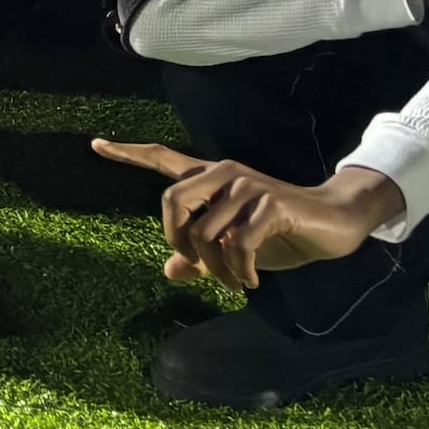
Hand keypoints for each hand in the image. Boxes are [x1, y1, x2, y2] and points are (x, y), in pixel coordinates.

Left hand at [90, 141, 396, 290]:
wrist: (333, 224)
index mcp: (211, 179)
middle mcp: (223, 174)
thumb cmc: (281, 233)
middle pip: (171, 201)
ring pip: (204, 234)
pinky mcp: (268, 203)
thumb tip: (169, 270)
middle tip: (200, 267)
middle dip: (178, 241)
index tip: (96, 145)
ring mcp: (246, 185)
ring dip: (217, 271)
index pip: (163, 159)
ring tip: (235, 283)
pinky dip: (238, 272)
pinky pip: (235, 245)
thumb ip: (202, 256)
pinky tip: (249, 282)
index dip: (128, 154)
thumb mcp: (235, 249)